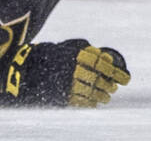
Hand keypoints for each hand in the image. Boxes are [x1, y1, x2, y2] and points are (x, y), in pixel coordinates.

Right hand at [0, 39, 130, 106]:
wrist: (25, 70)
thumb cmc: (52, 56)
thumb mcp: (68, 48)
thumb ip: (87, 51)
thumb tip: (108, 58)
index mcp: (75, 55)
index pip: (101, 63)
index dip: (115, 71)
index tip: (125, 77)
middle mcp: (72, 69)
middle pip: (98, 79)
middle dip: (111, 84)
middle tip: (116, 87)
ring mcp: (67, 84)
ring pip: (91, 91)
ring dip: (103, 95)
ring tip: (108, 96)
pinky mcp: (61, 96)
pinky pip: (81, 101)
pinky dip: (91, 103)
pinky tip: (96, 103)